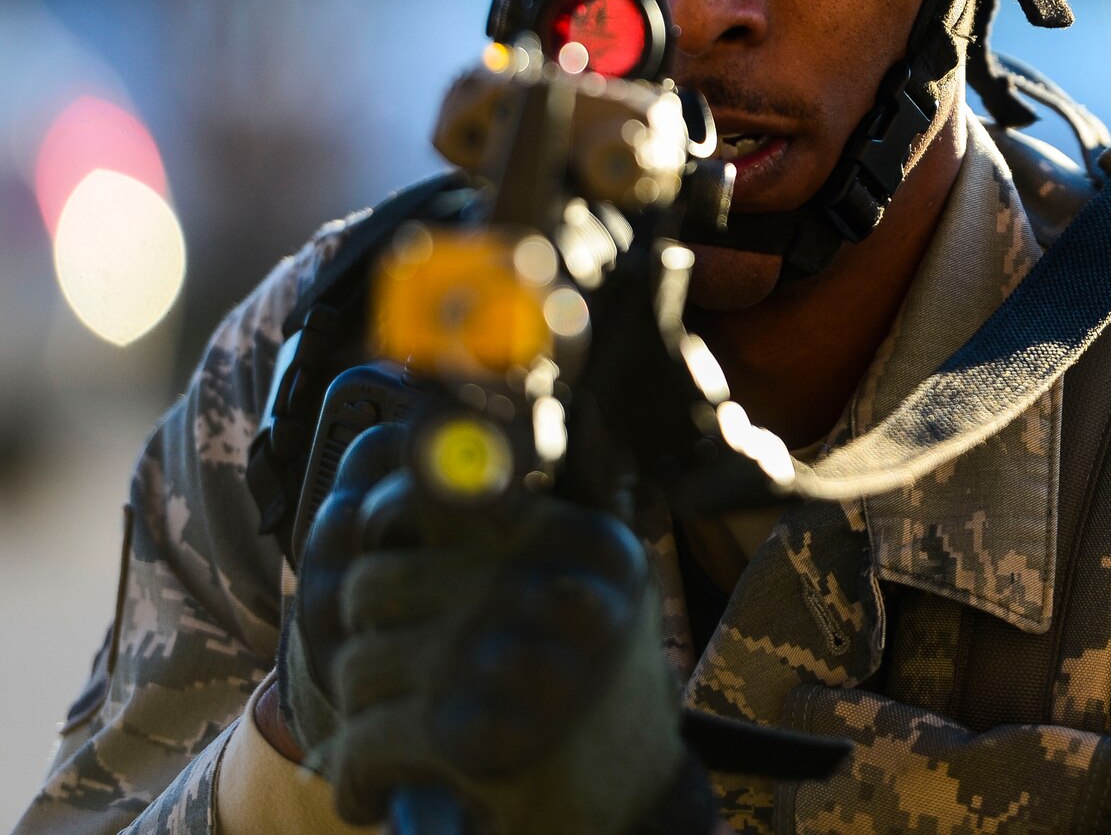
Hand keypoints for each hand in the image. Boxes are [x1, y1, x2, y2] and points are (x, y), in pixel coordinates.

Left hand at [287, 421, 701, 832]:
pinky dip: (355, 779)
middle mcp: (556, 588)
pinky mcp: (477, 739)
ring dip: (359, 717)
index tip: (372, 538)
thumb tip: (413, 433)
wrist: (634, 813)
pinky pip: (364, 740)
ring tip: (390, 736)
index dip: (385, 514)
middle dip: (364, 639)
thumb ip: (515, 528)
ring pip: (360, 663)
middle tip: (388, 677)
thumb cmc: (589, 699)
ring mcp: (517, 661)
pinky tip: (376, 790)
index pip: (448, 487)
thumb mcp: (586, 600)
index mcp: (585, 545)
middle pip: (379, 581)